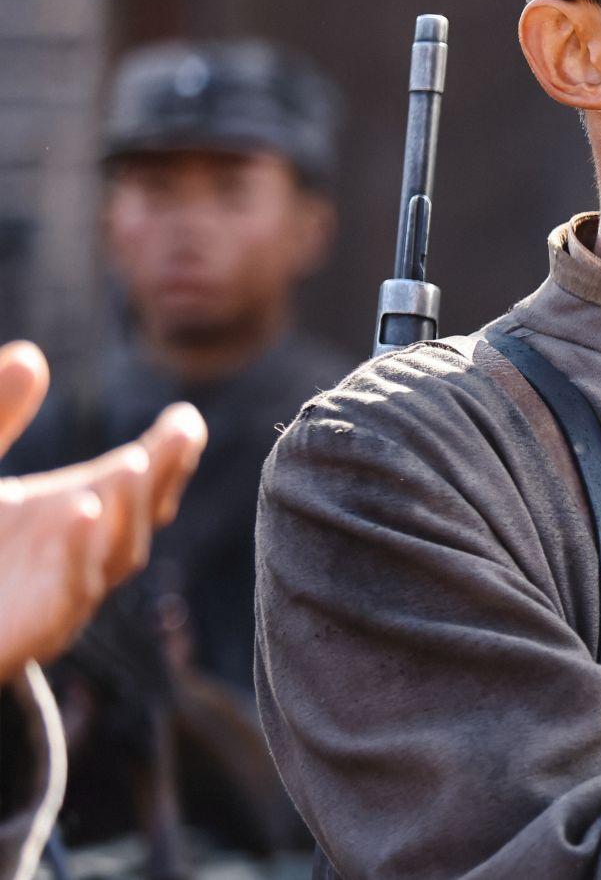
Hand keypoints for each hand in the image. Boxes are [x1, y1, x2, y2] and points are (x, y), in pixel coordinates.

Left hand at [0, 340, 205, 680]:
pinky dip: (79, 552)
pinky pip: (68, 594)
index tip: (184, 417)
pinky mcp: (35, 630)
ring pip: (118, 553)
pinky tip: (81, 510)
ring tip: (132, 461)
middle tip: (180, 432)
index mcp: (72, 512)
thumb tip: (31, 354)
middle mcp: (79, 552)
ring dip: (130, 507)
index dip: (168, 451)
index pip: (138, 481)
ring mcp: (62, 594)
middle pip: (141, 513)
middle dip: (164, 473)